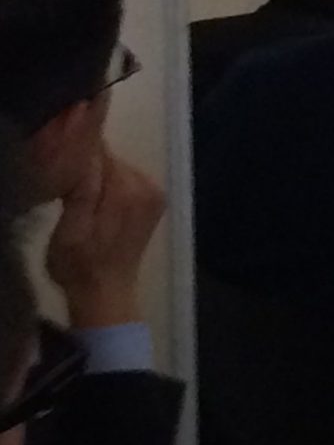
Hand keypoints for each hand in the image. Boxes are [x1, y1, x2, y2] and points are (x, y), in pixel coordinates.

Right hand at [47, 146, 164, 330]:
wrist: (106, 293)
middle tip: (71, 194)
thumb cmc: (80, 264)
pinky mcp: (155, 201)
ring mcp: (156, 193)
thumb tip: (88, 152)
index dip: (80, 158)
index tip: (66, 174)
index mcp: (127, 190)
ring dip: (101, 180)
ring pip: (120, 169)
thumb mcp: (70, 229)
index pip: (102, 153)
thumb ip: (82, 189)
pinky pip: (129, 180)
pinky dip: (113, 188)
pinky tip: (100, 208)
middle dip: (91, 170)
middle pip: (113, 160)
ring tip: (85, 205)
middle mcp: (149, 185)